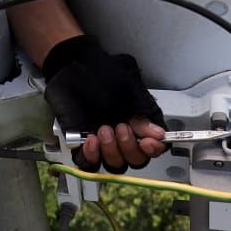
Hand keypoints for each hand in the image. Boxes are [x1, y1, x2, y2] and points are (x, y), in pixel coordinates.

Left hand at [41, 35, 166, 173]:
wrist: (71, 66)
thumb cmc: (102, 73)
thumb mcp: (128, 91)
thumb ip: (143, 114)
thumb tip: (159, 134)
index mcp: (140, 121)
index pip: (155, 146)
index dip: (154, 150)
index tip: (147, 143)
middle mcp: (125, 135)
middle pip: (136, 160)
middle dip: (130, 148)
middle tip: (120, 127)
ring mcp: (104, 142)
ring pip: (115, 165)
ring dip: (112, 152)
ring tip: (103, 129)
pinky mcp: (83, 145)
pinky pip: (89, 164)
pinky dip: (91, 156)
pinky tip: (90, 140)